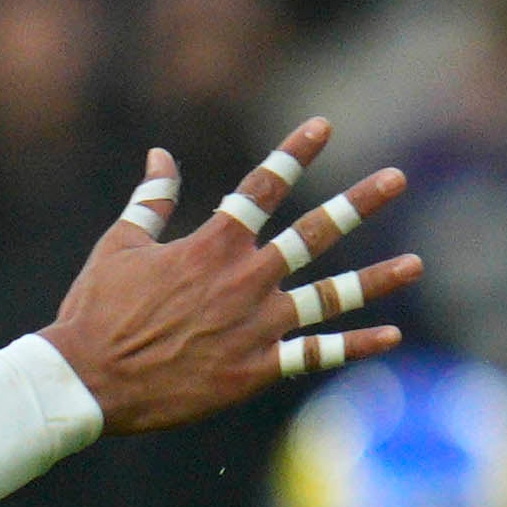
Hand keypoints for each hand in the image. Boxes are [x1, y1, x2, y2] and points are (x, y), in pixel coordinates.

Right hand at [55, 125, 416, 430]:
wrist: (90, 380)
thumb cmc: (98, 310)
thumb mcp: (120, 245)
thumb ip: (150, 200)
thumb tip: (160, 155)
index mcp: (213, 244)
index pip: (263, 186)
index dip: (294, 153)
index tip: (323, 126)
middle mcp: (245, 279)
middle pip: (314, 233)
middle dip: (358, 202)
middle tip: (396, 178)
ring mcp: (257, 325)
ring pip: (331, 296)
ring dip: (376, 279)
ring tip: (416, 264)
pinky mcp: (257, 369)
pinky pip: (316, 355)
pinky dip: (355, 346)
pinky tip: (390, 334)